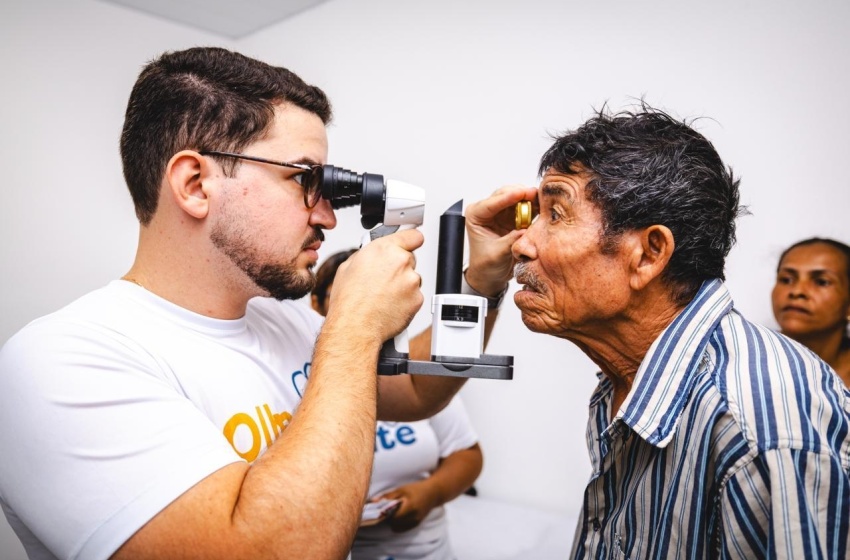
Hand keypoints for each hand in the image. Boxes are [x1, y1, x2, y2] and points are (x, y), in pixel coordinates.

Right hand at [325, 228, 424, 343]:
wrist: (355, 327)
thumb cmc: (349, 301)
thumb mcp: (348, 267)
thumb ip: (367, 255)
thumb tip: (372, 255)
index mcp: (383, 249)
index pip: (412, 235)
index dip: (410, 240)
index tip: (411, 242)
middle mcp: (400, 262)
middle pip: (410, 258)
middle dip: (400, 267)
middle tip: (385, 279)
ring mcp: (411, 280)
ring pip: (412, 279)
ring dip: (403, 285)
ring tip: (384, 296)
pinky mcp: (417, 298)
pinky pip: (414, 296)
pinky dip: (406, 301)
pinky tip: (390, 305)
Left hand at [375, 480, 438, 532]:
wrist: (433, 493)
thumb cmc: (416, 489)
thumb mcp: (401, 489)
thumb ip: (388, 496)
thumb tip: (372, 502)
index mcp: (410, 507)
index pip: (393, 518)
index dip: (387, 514)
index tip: (384, 508)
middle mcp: (414, 517)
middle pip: (394, 524)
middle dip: (389, 518)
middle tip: (389, 509)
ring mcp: (416, 522)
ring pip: (398, 528)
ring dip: (394, 522)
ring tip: (395, 511)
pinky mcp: (416, 524)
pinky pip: (403, 528)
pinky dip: (399, 524)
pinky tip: (401, 515)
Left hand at [465, 185, 538, 295]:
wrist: (489, 275)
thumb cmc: (485, 266)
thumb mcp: (497, 254)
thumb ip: (511, 241)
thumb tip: (525, 231)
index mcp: (476, 216)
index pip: (492, 202)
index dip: (508, 196)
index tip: (522, 192)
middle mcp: (488, 211)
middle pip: (505, 194)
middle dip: (522, 194)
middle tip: (536, 195)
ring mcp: (501, 213)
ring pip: (517, 198)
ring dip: (530, 199)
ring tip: (542, 201)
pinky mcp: (513, 217)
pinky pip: (526, 207)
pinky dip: (534, 207)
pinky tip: (542, 209)